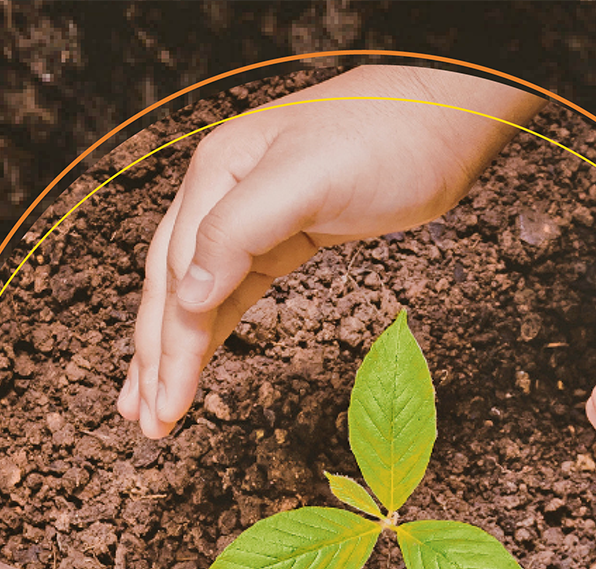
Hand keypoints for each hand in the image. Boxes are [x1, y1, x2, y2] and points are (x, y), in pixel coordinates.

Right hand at [117, 65, 544, 437]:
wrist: (446, 119)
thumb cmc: (387, 140)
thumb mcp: (309, 180)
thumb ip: (238, 232)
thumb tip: (184, 295)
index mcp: (216, 175)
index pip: (177, 277)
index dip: (169, 347)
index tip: (166, 406)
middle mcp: (221, 193)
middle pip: (172, 289)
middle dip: (156, 359)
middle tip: (148, 423)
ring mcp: (250, 214)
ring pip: (196, 294)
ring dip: (174, 350)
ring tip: (153, 405)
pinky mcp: (284, 234)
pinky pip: (232, 290)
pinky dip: (209, 328)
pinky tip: (196, 358)